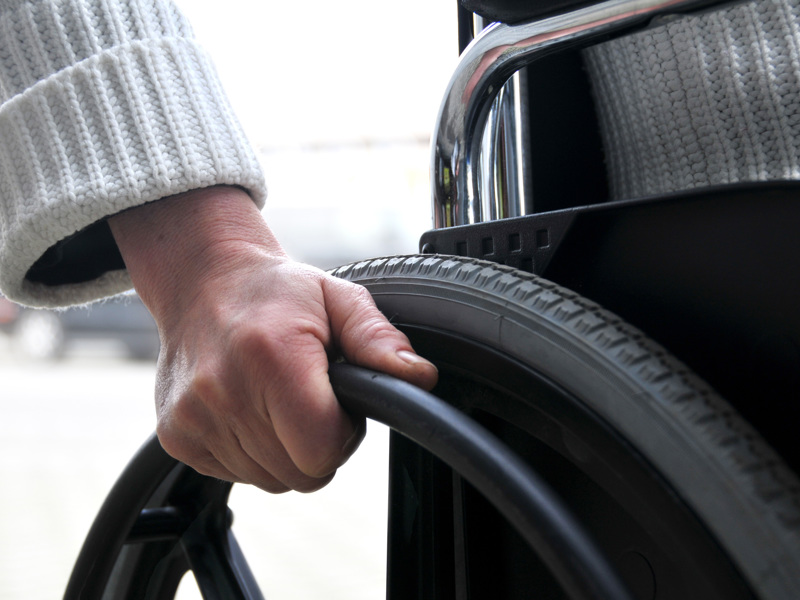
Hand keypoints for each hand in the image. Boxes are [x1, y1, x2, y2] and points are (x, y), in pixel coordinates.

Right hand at [109, 186, 437, 492]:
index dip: (342, 433)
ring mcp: (193, 417)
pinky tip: (250, 408)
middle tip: (311, 398)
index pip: (321, 448)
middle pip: (299, 473)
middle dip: (318, 444)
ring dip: (286, 450)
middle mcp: (223, 389)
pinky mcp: (175, 435)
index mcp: (272, 355)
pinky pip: (237, 476)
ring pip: (270, 480)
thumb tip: (419, 376)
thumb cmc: (278, 292)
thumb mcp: (339, 299)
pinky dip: (253, 452)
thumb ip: (379, 340)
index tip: (338, 403)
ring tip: (279, 399)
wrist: (203, 281)